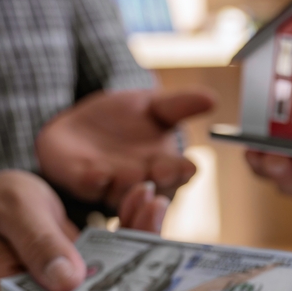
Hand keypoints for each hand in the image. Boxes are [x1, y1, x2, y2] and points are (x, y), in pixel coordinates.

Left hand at [36, 89, 214, 206]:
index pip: (180, 172)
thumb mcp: (153, 105)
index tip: (188, 166)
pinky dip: (93, 181)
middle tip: (162, 171)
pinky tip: (97, 172)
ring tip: (132, 172)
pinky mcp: (82, 182)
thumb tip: (212, 98)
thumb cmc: (123, 119)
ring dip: (126, 185)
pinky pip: (89, 187)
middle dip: (158, 180)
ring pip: (122, 192)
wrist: (78, 124)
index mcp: (165, 164)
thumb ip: (180, 105)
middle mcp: (141, 181)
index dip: (183, 171)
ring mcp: (111, 185)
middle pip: (154, 187)